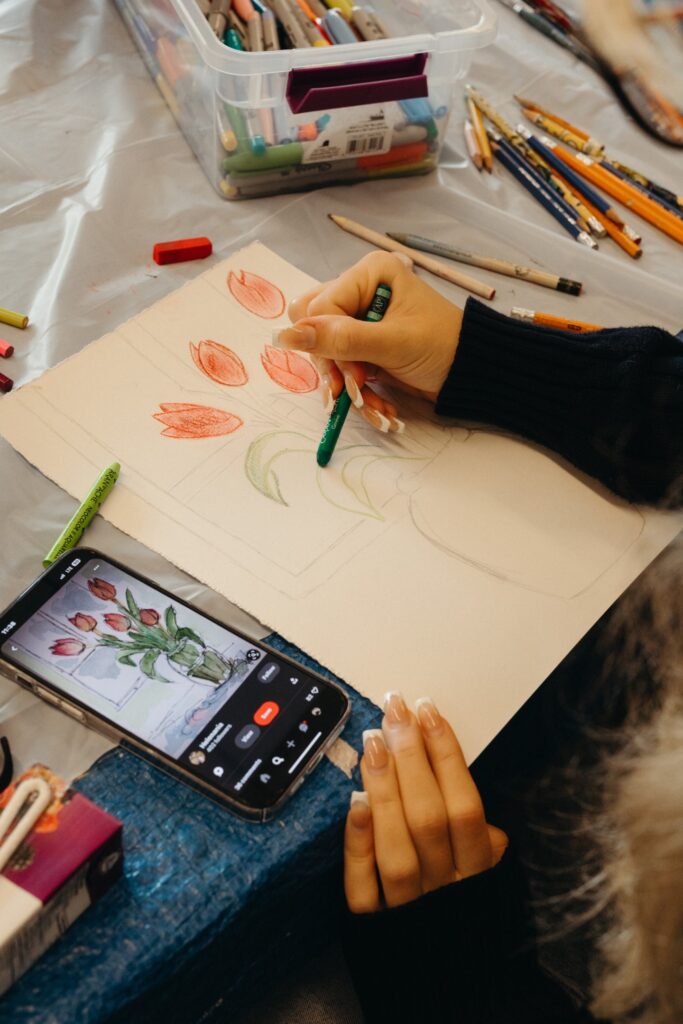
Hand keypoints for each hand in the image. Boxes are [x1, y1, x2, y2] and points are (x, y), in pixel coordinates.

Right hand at [276, 252, 463, 431]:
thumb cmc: (443, 347)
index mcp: (367, 274)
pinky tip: (380, 407)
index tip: (351, 377)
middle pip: (312, 328)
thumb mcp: (392, 344)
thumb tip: (283, 336)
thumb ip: (340, 340)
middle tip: (354, 391)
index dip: (327, 346)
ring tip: (375, 407)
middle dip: (334, 367)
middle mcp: (359, 290)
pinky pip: (340, 368)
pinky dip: (357, 392)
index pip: (318, 308)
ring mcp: (359, 319)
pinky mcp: (362, 345)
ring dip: (347, 386)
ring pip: (324, 353)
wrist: (472, 373)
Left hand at [344, 693, 507, 913]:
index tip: (428, 712)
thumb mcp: (488, 882)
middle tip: (394, 711)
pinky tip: (353, 803)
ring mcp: (408, 908)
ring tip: (374, 743)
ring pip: (398, 846)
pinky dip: (357, 843)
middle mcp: (445, 891)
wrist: (443, 992)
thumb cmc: (463, 921)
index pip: (466, 805)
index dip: (446, 754)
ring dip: (384, 789)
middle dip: (411, 757)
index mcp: (478, 874)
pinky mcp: (371, 925)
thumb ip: (484, 844)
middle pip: (430, 817)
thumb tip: (486, 819)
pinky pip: (363, 886)